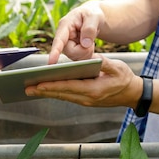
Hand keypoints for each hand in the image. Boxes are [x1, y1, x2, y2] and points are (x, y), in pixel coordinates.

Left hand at [25, 56, 141, 107]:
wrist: (131, 93)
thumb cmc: (124, 79)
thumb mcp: (117, 67)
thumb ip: (104, 63)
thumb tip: (92, 57)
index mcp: (93, 90)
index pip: (68, 87)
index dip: (52, 86)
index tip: (39, 84)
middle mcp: (87, 98)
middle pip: (61, 94)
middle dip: (43, 91)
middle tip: (26, 89)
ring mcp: (85, 101)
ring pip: (62, 96)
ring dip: (46, 93)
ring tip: (31, 89)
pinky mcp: (85, 100)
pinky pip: (67, 96)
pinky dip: (55, 92)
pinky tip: (45, 89)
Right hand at [48, 0, 103, 63]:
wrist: (92, 18)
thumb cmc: (91, 14)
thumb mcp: (94, 16)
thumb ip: (90, 28)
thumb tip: (85, 44)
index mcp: (65, 25)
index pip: (59, 40)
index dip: (55, 51)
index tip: (51, 62)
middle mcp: (63, 37)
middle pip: (71, 52)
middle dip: (84, 50)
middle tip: (92, 41)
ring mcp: (66, 46)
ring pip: (76, 57)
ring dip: (87, 52)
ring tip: (90, 41)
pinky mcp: (71, 52)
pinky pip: (79, 60)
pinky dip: (87, 55)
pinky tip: (88, 47)